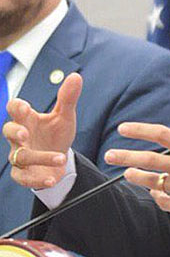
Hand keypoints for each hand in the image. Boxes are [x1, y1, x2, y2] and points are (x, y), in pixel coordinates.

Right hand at [2, 73, 80, 188]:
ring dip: (39, 157)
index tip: (25, 107)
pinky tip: (51, 180)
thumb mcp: (65, 116)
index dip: (16, 108)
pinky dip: (37, 180)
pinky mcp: (24, 174)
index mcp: (27, 119)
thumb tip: (76, 76)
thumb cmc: (57, 134)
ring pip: (20, 156)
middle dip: (14, 132)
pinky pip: (23, 178)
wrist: (60, 160)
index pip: (15, 109)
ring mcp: (20, 155)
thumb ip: (68, 98)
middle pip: (7, 131)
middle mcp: (20, 137)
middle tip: (25, 133)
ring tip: (60, 157)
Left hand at [104, 87, 169, 225]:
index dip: (139, 130)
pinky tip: (155, 191)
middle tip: (110, 154)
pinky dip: (157, 195)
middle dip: (126, 156)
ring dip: (136, 177)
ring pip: (153, 182)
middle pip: (150, 159)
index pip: (162, 134)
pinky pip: (164, 201)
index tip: (123, 129)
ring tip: (127, 173)